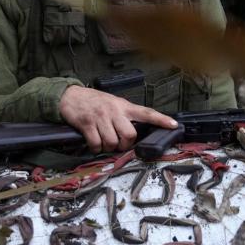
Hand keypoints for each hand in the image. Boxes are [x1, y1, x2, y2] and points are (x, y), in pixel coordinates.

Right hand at [58, 85, 177, 152]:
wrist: (70, 96)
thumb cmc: (94, 101)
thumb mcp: (114, 103)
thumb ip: (125, 115)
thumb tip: (134, 133)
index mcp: (124, 106)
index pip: (146, 112)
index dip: (161, 120)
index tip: (173, 125)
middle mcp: (114, 111)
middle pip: (130, 135)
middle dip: (124, 145)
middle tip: (118, 144)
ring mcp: (101, 117)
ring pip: (112, 142)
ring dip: (108, 148)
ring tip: (103, 142)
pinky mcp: (87, 124)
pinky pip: (96, 143)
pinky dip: (95, 148)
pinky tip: (93, 143)